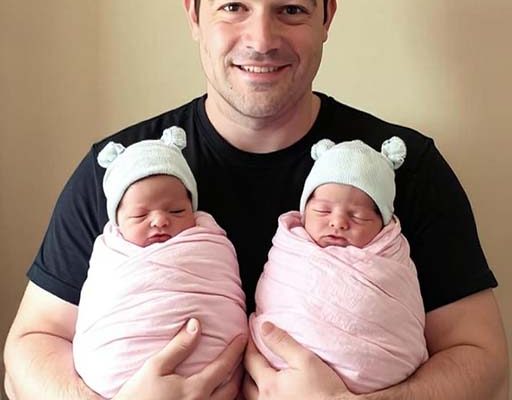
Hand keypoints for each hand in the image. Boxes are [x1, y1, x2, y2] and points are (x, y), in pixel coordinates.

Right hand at [114, 318, 246, 399]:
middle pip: (233, 387)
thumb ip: (179, 346)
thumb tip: (196, 324)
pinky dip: (224, 397)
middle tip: (243, 354)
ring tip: (234, 371)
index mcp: (196, 390)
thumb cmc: (138, 395)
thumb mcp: (155, 367)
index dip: (235, 349)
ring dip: (234, 386)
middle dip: (241, 369)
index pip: (224, 366)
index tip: (243, 337)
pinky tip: (218, 390)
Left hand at [243, 322, 352, 399]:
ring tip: (256, 372)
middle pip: (246, 380)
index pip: (251, 359)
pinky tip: (268, 391)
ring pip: (251, 396)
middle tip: (251, 351)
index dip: (250, 343)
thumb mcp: (305, 360)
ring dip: (251, 382)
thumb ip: (283, 343)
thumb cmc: (325, 390)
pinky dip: (259, 395)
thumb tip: (264, 327)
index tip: (251, 329)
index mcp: (269, 385)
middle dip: (247, 364)